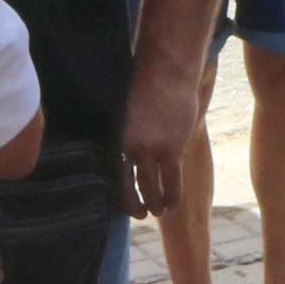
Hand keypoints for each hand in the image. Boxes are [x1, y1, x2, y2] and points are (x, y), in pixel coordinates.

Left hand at [118, 57, 201, 221]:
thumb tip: (125, 144)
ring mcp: (150, 150)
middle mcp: (129, 148)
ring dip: (156, 204)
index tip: (122, 203)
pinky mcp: (171, 149)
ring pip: (151, 188)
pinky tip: (173, 204)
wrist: (166, 69)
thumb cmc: (147, 82)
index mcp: (115, 138)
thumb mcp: (127, 110)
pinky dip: (172, 195)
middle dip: (134, 205)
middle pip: (127, 187)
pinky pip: (171, 181)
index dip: (116, 193)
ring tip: (161, 211)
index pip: (111, 175)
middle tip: (141, 214)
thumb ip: (127, 130)